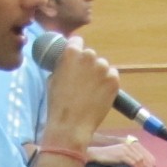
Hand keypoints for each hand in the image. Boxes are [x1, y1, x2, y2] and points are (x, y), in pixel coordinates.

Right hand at [38, 35, 121, 149]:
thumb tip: (66, 63)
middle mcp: (89, 57)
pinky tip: (99, 94)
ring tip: (91, 90)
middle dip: (87, 65)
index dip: (76, 49)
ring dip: (98, 74)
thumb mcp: (52, 79)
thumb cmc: (58, 104)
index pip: (77, 41)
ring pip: (102, 66)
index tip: (77, 57)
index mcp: (71, 53)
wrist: (71, 125)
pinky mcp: (114, 80)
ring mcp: (103, 68)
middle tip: (83, 80)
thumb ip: (62, 66)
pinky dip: (108, 83)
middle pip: (90, 55)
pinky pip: (112, 76)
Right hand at [88, 136, 157, 166]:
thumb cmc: (107, 157)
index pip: (149, 156)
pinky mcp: (122, 154)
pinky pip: (135, 164)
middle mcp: (132, 145)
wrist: (95, 154)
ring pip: (143, 162)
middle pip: (148, 159)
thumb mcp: (122, 156)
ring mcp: (127, 149)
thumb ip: (132, 159)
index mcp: (134, 145)